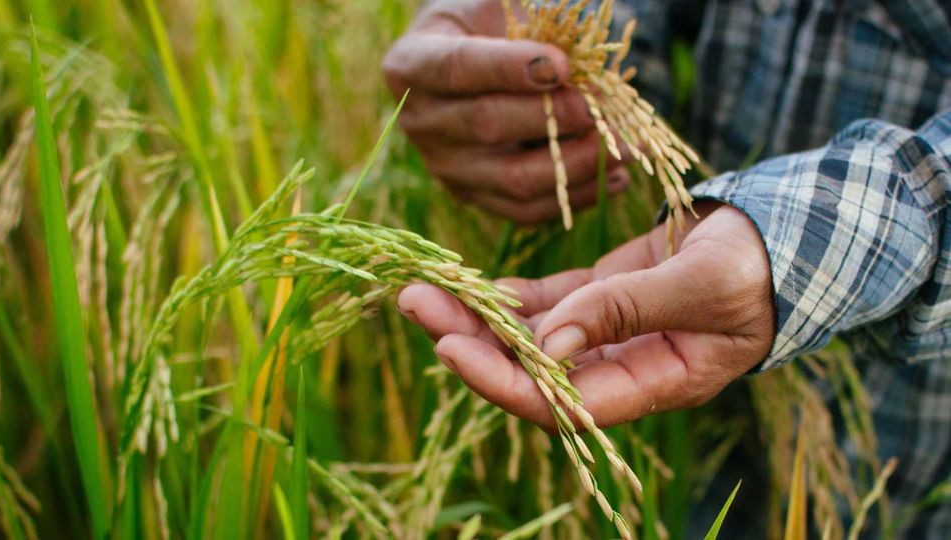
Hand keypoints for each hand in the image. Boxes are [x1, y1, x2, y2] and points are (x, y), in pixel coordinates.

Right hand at [382, 0, 630, 224]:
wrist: (470, 66)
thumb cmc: (489, 27)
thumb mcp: (497, 8)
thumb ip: (530, 26)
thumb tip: (577, 63)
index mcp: (412, 64)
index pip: (458, 68)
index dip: (510, 68)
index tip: (563, 64)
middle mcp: (420, 122)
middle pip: (487, 126)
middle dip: (555, 117)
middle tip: (604, 107)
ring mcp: (446, 167)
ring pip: (514, 179)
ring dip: (578, 164)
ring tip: (625, 146)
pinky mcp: (475, 197)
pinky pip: (527, 210)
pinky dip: (578, 197)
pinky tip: (617, 178)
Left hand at [397, 202, 774, 427]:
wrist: (778, 237)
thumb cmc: (759, 267)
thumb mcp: (703, 286)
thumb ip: (628, 311)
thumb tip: (550, 344)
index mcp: (653, 383)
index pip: (563, 403)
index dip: (503, 380)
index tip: (449, 346)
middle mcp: (620, 368)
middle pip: (531, 369)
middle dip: (471, 341)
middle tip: (415, 303)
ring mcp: (607, 334)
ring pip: (530, 335)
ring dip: (476, 315)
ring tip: (422, 287)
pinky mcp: (601, 299)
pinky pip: (544, 305)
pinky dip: (507, 296)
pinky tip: (469, 284)